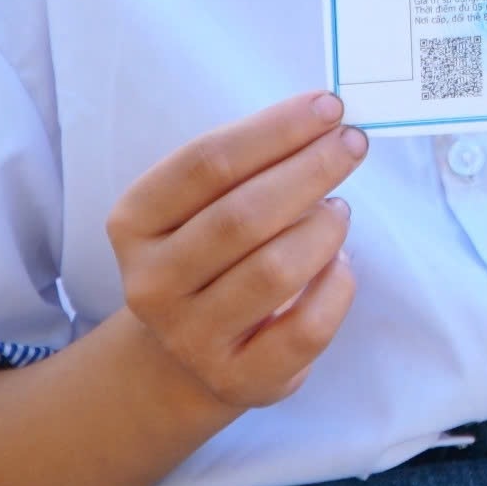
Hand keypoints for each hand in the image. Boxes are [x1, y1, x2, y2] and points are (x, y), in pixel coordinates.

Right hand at [106, 91, 365, 413]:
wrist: (183, 357)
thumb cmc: (208, 255)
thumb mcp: (201, 206)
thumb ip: (248, 165)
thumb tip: (325, 120)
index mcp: (134, 222)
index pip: (206, 163)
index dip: (273, 130)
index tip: (327, 107)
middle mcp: (152, 282)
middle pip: (242, 214)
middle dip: (309, 169)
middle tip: (352, 144)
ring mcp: (191, 336)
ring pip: (274, 270)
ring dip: (323, 228)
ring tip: (340, 208)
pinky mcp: (238, 377)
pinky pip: (305, 327)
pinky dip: (336, 287)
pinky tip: (341, 263)